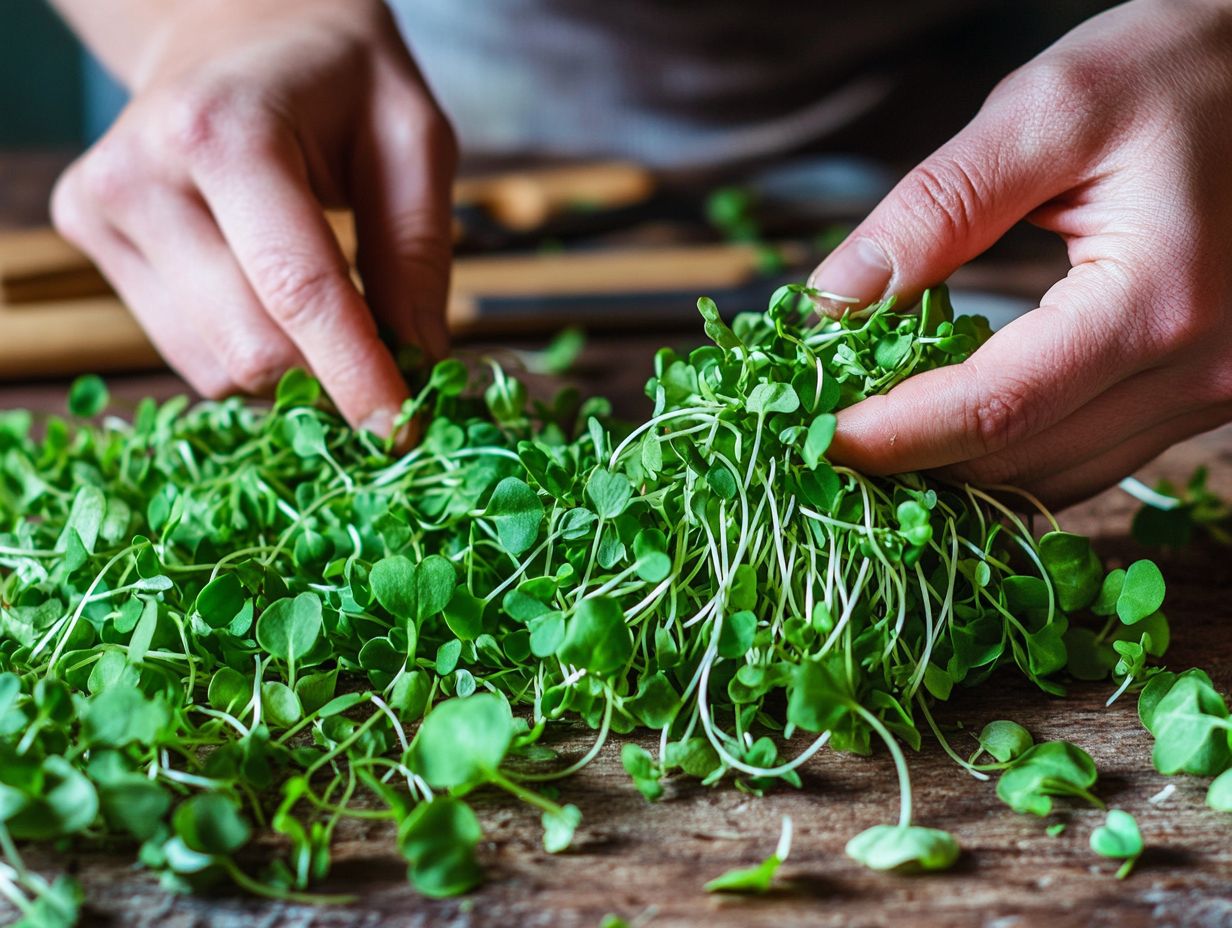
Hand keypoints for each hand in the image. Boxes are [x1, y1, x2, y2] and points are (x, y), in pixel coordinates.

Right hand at [51, 0, 455, 434]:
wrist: (234, 30)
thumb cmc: (337, 79)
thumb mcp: (412, 136)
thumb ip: (418, 248)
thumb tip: (420, 361)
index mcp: (223, 132)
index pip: (298, 289)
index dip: (357, 374)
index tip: (404, 433)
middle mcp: (139, 174)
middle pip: (250, 346)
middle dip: (330, 378)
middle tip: (390, 364)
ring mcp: (100, 210)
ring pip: (215, 366)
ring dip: (291, 370)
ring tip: (328, 310)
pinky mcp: (87, 238)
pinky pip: (189, 352)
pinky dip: (249, 350)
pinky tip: (271, 296)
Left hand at [807, 0, 1231, 505]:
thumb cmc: (1181, 71)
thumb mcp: (1049, 110)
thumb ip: (935, 209)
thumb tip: (832, 300)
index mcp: (1156, 300)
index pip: (994, 410)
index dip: (892, 435)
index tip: (816, 436)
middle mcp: (1195, 370)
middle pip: (1018, 461)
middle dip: (911, 457)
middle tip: (825, 427)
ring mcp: (1208, 393)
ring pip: (1051, 476)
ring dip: (956, 465)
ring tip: (876, 426)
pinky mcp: (1199, 392)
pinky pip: (1088, 456)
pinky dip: (1010, 450)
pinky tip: (953, 420)